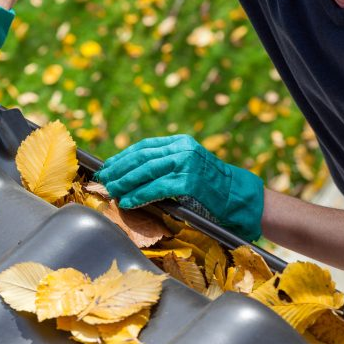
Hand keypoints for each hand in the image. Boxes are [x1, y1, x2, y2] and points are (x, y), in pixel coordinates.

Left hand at [96, 134, 264, 240]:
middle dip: (119, 169)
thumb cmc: (211, 187)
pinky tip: (129, 201)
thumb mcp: (189, 166)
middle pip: (142, 157)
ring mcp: (187, 164)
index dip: (123, 157)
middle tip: (104, 180)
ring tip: (112, 191)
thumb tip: (132, 173)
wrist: (240, 197)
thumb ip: (166, 164)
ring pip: (146, 171)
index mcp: (181, 142)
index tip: (108, 166)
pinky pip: (157, 188)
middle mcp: (183, 149)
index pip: (144, 146)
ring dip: (125, 182)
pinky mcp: (189, 182)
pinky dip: (140, 195)